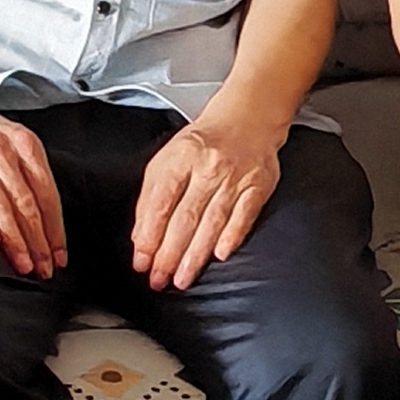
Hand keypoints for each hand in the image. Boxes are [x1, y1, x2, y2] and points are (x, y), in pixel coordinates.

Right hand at [0, 96, 67, 276]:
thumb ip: (30, 172)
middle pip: (27, 206)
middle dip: (38, 243)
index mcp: (25, 145)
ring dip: (15, 242)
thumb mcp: (13, 138)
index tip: (59, 255)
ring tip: (22, 265)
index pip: (48, 195)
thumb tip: (47, 219)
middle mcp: (3, 153)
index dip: (55, 230)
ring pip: (2, 209)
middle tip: (44, 268)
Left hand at [130, 113, 281, 289]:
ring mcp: (235, 177)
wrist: (246, 119)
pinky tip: (219, 255)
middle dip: (169, 254)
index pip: (160, 203)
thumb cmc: (202, 144)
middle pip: (185, 218)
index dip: (150, 236)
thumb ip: (151, 197)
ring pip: (212, 222)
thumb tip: (141, 238)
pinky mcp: (258, 185)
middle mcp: (208, 166)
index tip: (142, 261)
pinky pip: (244, 216)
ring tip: (182, 279)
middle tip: (159, 280)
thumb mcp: (167, 160)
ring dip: (195, 255)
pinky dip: (231, 236)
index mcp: (180, 157)